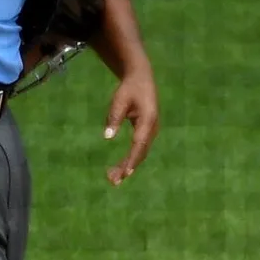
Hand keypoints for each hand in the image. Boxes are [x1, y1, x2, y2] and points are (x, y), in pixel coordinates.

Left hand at [103, 68, 157, 185]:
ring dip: (128, 166)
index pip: (140, 144)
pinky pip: (139, 149)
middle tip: (113, 181)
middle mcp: (152, 128)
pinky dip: (130, 159)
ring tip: (112, 178)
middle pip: (141, 152)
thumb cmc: (129, 88)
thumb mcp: (119, 100)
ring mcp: (151, 131)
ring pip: (140, 153)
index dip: (132, 159)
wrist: (141, 78)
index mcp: (148, 119)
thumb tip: (106, 137)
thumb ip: (113, 117)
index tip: (125, 173)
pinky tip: (120, 168)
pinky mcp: (147, 133)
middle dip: (128, 167)